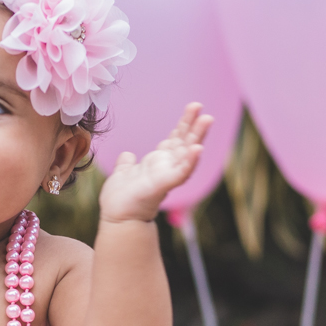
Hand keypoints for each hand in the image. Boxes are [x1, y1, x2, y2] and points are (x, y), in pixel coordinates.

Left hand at [98, 102, 211, 222]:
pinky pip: (180, 173)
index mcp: (158, 163)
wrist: (117, 218)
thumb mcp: (123, 174)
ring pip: (186, 154)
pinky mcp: (163, 185)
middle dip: (194, 125)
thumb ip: (127, 164)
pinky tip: (197, 149)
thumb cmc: (121, 199)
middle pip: (184, 142)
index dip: (184, 124)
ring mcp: (167, 176)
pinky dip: (189, 162)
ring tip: (207, 119)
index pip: (175, 139)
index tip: (193, 107)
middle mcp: (166, 167)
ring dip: (197, 137)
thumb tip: (128, 154)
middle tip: (202, 107)